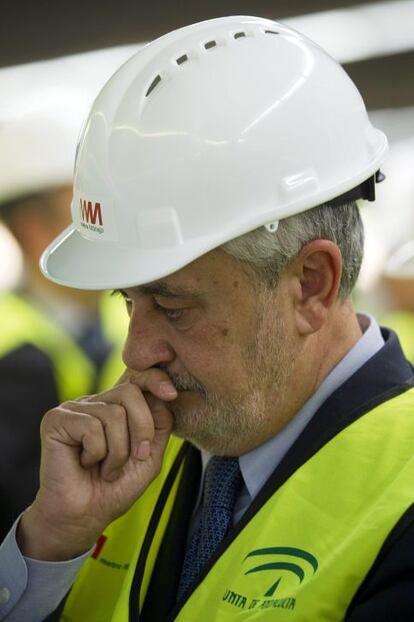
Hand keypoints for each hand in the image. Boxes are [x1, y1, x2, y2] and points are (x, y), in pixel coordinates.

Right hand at [18, 369, 176, 560]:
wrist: (85, 517)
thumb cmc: (115, 488)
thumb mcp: (149, 455)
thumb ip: (159, 425)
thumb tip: (164, 395)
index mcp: (115, 406)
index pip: (137, 379)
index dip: (155, 380)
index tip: (172, 394)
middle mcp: (94, 402)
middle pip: (130, 393)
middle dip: (142, 428)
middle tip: (136, 457)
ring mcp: (74, 408)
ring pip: (113, 414)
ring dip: (117, 451)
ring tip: (105, 468)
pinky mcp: (55, 419)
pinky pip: (91, 427)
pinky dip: (96, 452)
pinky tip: (85, 463)